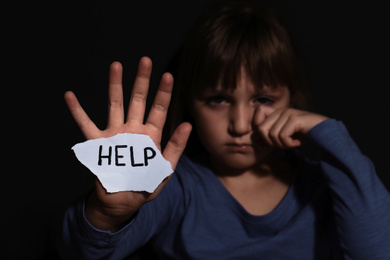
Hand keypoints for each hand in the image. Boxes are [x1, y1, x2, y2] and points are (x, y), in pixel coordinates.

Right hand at [64, 57, 191, 230]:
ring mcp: (115, 134)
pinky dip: (77, 111)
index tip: (168, 75)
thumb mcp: (165, 169)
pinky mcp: (98, 143)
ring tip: (116, 65)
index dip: (164, 93)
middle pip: (138, 100)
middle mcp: (133, 129)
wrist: (122, 202)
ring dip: (115, 86)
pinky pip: (85, 124)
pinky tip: (70, 96)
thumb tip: (188, 124)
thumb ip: (175, 147)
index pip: (159, 110)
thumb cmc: (145, 185)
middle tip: (145, 61)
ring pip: (115, 105)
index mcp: (151, 135)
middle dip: (142, 81)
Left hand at [254, 107, 327, 148]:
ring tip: (292, 143)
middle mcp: (280, 111)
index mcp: (275, 113)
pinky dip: (289, 144)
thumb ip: (270, 138)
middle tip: (284, 144)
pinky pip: (282, 136)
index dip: (259, 134)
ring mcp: (287, 113)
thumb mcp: (284, 137)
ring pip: (272, 134)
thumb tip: (256, 142)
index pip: (256, 121)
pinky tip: (298, 143)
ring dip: (282, 144)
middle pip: (261, 129)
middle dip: (271, 142)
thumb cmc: (304, 135)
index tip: (271, 142)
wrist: (325, 132)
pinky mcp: (294, 118)